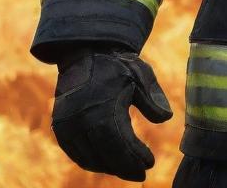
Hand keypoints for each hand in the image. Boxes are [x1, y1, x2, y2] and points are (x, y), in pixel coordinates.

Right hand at [51, 48, 172, 181]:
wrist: (85, 51)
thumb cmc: (116, 64)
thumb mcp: (140, 75)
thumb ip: (152, 98)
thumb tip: (166, 119)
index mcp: (102, 107)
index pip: (120, 143)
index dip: (135, 157)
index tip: (150, 163)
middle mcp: (82, 119)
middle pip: (105, 155)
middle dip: (124, 167)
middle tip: (140, 175)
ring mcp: (67, 124)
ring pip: (89, 157)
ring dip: (108, 167)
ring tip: (127, 169)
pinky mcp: (60, 126)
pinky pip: (75, 152)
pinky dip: (91, 161)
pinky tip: (107, 163)